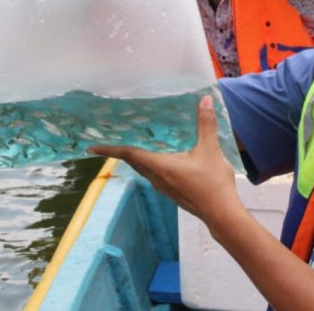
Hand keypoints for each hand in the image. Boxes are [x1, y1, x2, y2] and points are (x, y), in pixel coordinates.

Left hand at [89, 95, 241, 222]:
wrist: (221, 213)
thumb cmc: (212, 181)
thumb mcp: (210, 149)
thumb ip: (206, 124)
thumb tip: (205, 99)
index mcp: (160, 166)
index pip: (129, 155)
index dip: (110, 150)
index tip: (92, 148)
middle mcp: (157, 178)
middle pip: (133, 163)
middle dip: (121, 153)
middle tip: (111, 141)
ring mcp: (164, 188)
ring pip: (143, 170)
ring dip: (136, 159)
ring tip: (133, 146)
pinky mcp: (171, 193)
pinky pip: (153, 176)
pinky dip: (148, 165)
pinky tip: (159, 160)